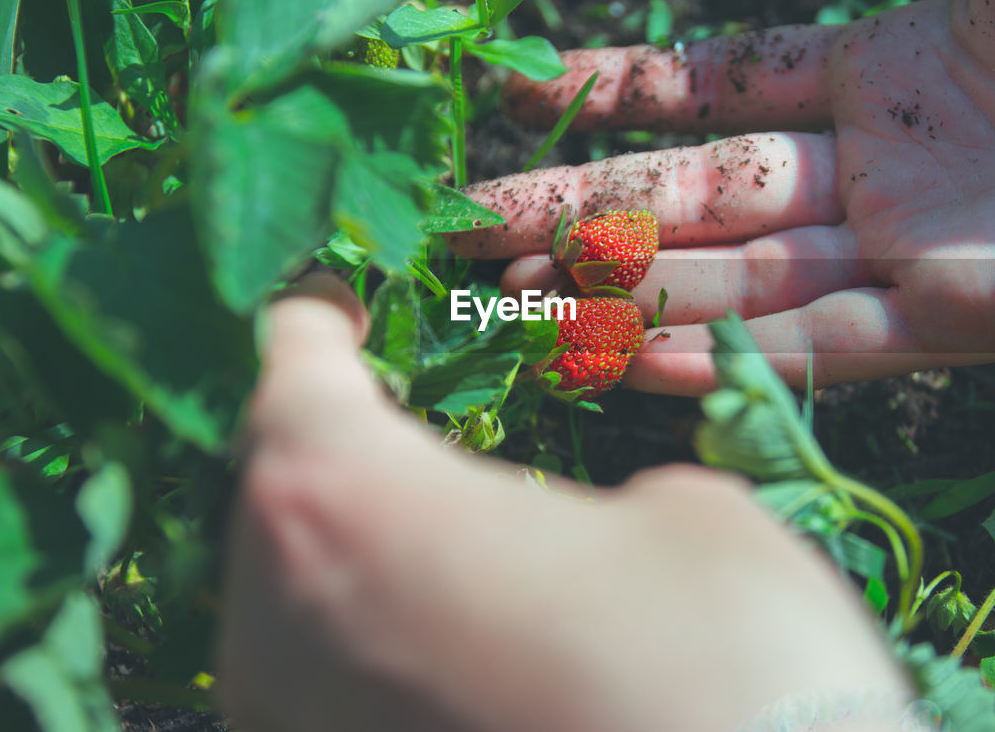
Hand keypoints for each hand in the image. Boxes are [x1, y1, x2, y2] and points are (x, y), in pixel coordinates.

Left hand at [216, 276, 912, 731]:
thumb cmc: (720, 661)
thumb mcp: (683, 520)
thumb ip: (589, 506)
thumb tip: (569, 543)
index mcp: (346, 501)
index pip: (289, 378)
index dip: (313, 327)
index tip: (338, 304)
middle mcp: (278, 626)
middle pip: (275, 502)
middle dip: (335, 452)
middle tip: (403, 426)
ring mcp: (293, 728)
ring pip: (288, 611)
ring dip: (352, 561)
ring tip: (438, 538)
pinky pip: (327, 696)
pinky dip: (374, 651)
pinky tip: (455, 641)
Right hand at [449, 0, 994, 395]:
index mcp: (890, 66)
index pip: (719, 93)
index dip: (620, 97)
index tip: (522, 93)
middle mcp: (888, 164)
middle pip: (700, 196)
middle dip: (582, 207)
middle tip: (467, 220)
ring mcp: (920, 246)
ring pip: (738, 277)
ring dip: (624, 287)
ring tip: (507, 297)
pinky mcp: (967, 316)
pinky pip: (820, 344)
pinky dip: (723, 355)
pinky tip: (624, 356)